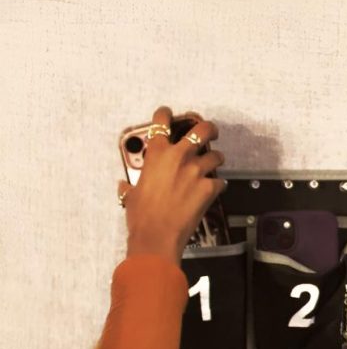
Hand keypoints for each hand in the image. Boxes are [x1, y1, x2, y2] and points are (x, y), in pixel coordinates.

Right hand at [118, 105, 226, 263]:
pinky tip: (216, 188)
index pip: (161, 120)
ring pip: (216, 156)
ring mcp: (196, 171)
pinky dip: (219, 184)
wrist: (157, 235)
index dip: (166, 114)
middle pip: (200, 129)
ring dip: (216, 158)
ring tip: (215, 161)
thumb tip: (125, 186)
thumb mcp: (131, 194)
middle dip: (208, 128)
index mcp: (156, 152)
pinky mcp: (209, 188)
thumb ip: (131, 183)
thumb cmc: (142, 215)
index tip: (170, 114)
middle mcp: (178, 156)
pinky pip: (220, 182)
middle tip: (210, 130)